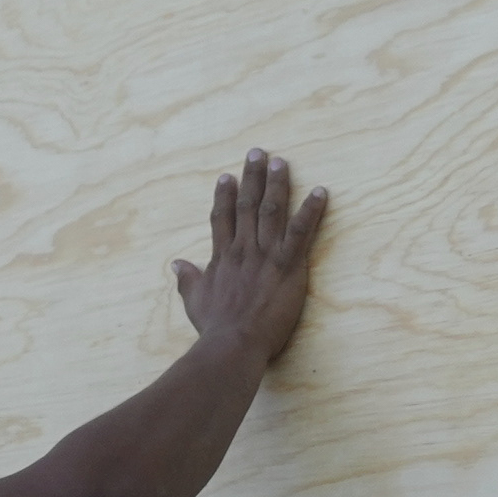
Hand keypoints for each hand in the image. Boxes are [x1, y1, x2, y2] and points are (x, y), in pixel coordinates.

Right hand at [171, 150, 331, 372]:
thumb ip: (187, 279)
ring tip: (281, 162)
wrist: (232, 343)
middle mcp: (242, 249)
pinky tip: (322, 192)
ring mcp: (265, 255)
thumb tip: (176, 263)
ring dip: (277, 184)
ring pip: (271, 211)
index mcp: (222, 258)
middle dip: (252, 177)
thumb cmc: (214, 328)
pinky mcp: (287, 266)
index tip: (226, 177)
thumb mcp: (194, 301)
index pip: (222, 219)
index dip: (223, 196)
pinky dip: (312, 210)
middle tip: (257, 153)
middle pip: (247, 205)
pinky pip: (301, 232)